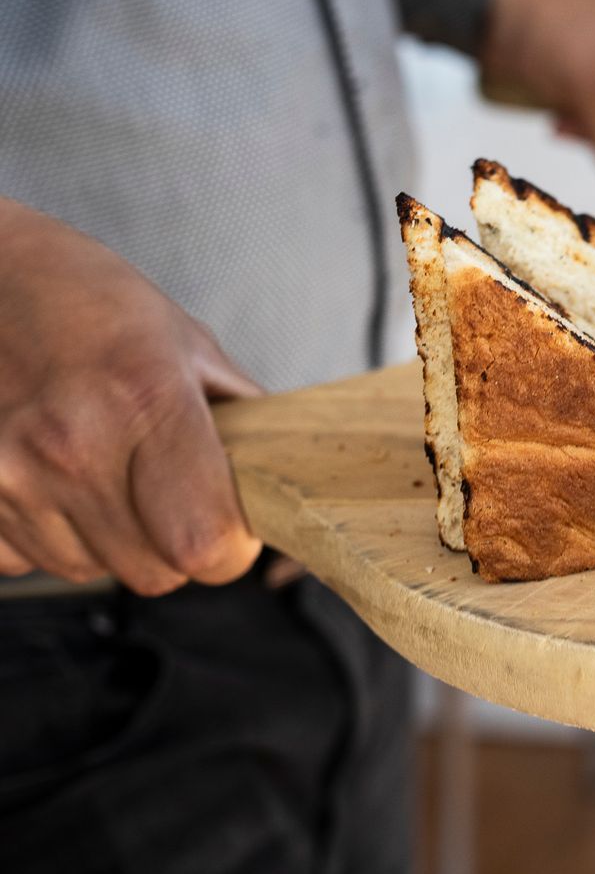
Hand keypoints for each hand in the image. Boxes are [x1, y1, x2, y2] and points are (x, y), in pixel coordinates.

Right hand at [0, 201, 263, 595]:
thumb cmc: (89, 301)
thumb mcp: (187, 342)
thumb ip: (241, 419)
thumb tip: (287, 482)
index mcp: (147, 399)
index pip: (205, 542)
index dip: (230, 548)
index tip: (231, 528)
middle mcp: (71, 444)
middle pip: (154, 572)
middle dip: (174, 546)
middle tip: (170, 497)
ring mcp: (8, 472)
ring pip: (87, 571)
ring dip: (107, 540)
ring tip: (101, 470)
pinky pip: (23, 559)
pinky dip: (43, 534)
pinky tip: (47, 476)